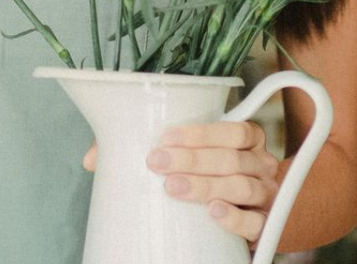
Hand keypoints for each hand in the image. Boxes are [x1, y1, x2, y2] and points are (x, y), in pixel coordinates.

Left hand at [83, 121, 280, 242]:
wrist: (238, 218)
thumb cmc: (205, 176)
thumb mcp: (182, 158)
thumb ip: (141, 150)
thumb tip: (92, 159)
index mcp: (247, 141)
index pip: (235, 129)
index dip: (202, 132)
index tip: (165, 137)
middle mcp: (260, 165)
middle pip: (232, 158)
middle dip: (193, 159)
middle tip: (157, 162)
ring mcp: (264, 196)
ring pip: (241, 186)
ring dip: (206, 185)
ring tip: (173, 187)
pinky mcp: (262, 225)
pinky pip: (254, 222)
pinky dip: (234, 217)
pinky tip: (213, 212)